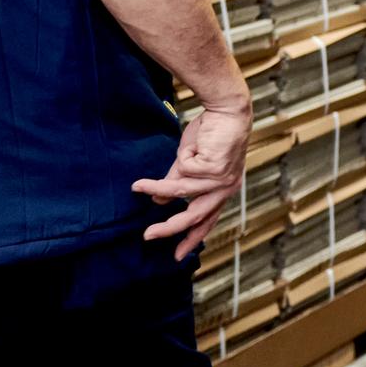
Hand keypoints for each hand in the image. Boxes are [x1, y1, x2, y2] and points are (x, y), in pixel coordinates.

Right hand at [133, 102, 250, 261]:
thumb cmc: (212, 133)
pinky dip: (182, 156)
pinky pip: (185, 167)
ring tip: (138, 186)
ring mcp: (223, 178)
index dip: (192, 238)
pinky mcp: (217, 166)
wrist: (228, 110)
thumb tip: (158, 202)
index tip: (176, 256)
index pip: (207, 220)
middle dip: (170, 227)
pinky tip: (193, 145)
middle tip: (148, 235)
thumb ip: (177, 181)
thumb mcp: (190, 162)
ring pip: (183, 191)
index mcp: (223, 190)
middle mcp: (226, 188)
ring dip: (159, 188)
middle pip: (196, 216)